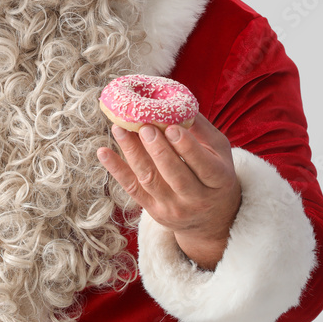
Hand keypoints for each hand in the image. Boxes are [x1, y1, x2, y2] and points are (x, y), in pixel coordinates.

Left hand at [97, 113, 241, 269]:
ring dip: (132, 153)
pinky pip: (132, 189)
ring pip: (149, 179)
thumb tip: (178, 103)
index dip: (187, 147)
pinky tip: (103, 152)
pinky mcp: (153, 210)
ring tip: (120, 129)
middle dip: (157, 150)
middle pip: (175, 175)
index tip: (171, 127)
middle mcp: (197, 198)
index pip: (203, 165)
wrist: (211, 218)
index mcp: (219, 180)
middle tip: (143, 126)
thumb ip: (201, 130)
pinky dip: (116, 170)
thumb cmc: (214, 174)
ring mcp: (173, 207)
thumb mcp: (218, 152)